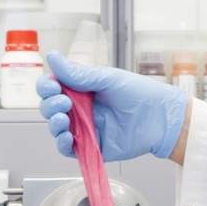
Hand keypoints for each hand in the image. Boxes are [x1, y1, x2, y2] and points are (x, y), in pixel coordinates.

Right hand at [37, 51, 187, 162]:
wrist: (159, 117)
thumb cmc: (138, 93)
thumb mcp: (106, 79)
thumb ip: (77, 73)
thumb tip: (52, 56)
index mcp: (81, 88)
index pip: (53, 87)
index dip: (47, 87)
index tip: (52, 86)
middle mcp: (80, 108)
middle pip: (50, 107)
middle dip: (50, 104)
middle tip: (63, 102)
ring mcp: (85, 128)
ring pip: (56, 128)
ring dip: (53, 123)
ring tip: (63, 118)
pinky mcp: (91, 147)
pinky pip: (68, 149)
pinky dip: (62, 144)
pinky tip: (66, 137)